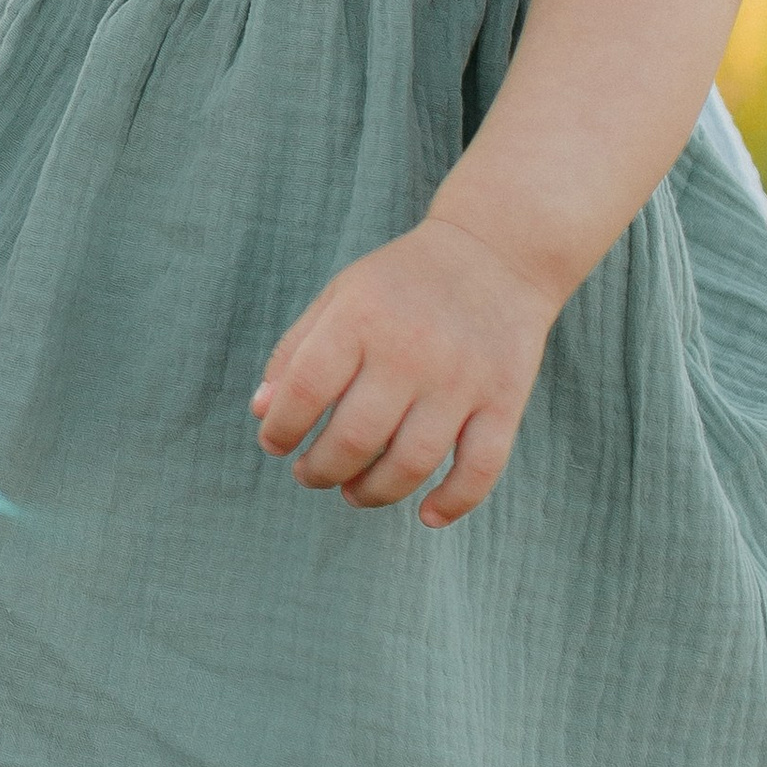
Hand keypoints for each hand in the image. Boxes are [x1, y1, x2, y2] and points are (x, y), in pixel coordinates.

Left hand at [251, 214, 559, 526]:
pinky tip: (426, 515)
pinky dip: (454, 501)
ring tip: (353, 491)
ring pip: (412, 462)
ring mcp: (462, 379)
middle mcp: (411, 350)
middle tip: (311, 474)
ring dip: (373, 492)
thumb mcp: (340, 297)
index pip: (305, 390)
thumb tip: (262, 414)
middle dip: (320, 470)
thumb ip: (295, 351)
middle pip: (355, 438)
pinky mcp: (505, 399)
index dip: (281, 429)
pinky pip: (481, 467)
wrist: (497, 252)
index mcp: (361, 319)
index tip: (276, 443)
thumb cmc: (402, 282)